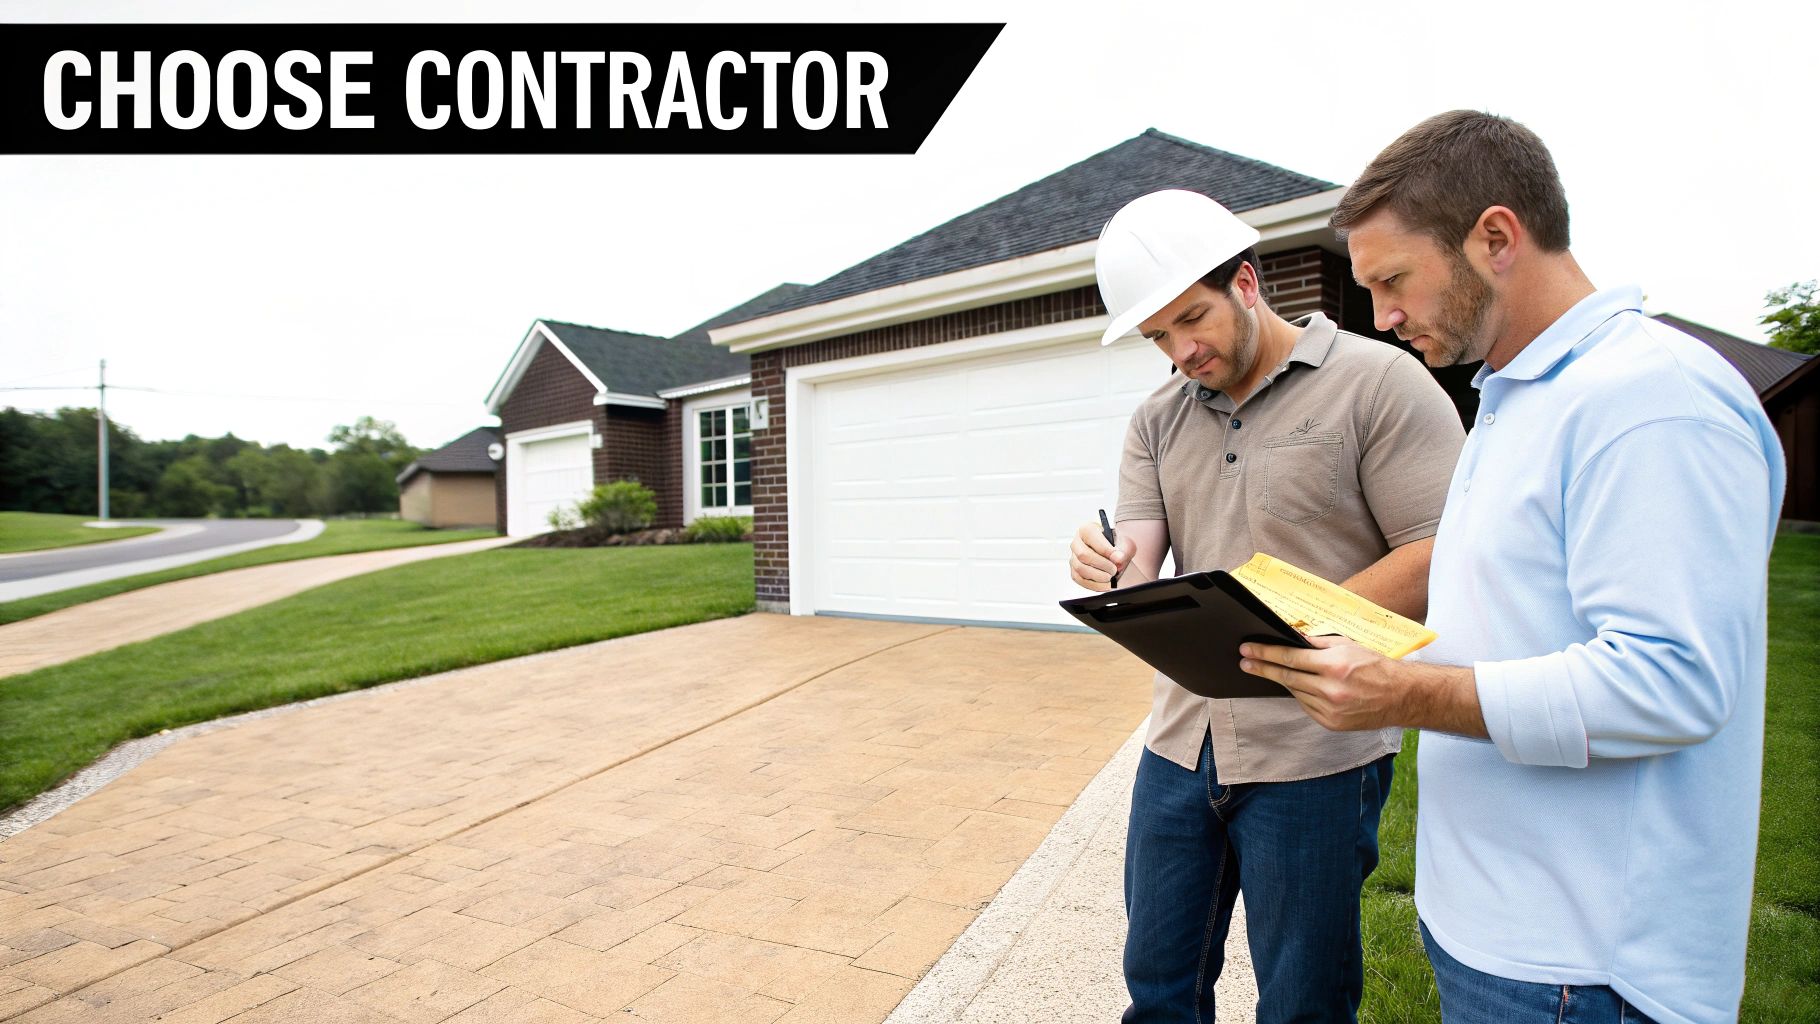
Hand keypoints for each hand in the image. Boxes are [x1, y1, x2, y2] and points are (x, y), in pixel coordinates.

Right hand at [1069, 522, 1136, 591]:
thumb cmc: (1116, 544)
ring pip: (1081, 569)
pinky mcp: (1075, 572)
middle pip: (1084, 555)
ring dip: (1099, 576)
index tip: (1117, 557)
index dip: (1105, 549)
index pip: (1091, 537)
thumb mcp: (1124, 542)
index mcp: (1086, 530)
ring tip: (1111, 576)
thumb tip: (1118, 559)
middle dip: (1102, 565)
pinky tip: (1106, 584)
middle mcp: (1077, 543)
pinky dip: (1095, 585)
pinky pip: (1081, 580)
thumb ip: (1123, 550)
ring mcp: (1074, 558)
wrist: (1114, 553)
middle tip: (1115, 569)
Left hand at [1238, 635, 1403, 731]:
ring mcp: (1330, 710)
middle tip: (1245, 662)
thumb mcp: (1348, 645)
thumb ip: (1317, 644)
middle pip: (1287, 677)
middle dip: (1263, 668)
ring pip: (1295, 692)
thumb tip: (1291, 638)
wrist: (1401, 696)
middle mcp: (1330, 690)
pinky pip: (1307, 706)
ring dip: (1284, 681)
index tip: (1248, 650)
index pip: (1289, 658)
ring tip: (1272, 671)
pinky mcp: (1331, 723)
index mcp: (1334, 666)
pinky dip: (1301, 695)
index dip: (1265, 653)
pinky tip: (1301, 687)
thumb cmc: (1375, 666)